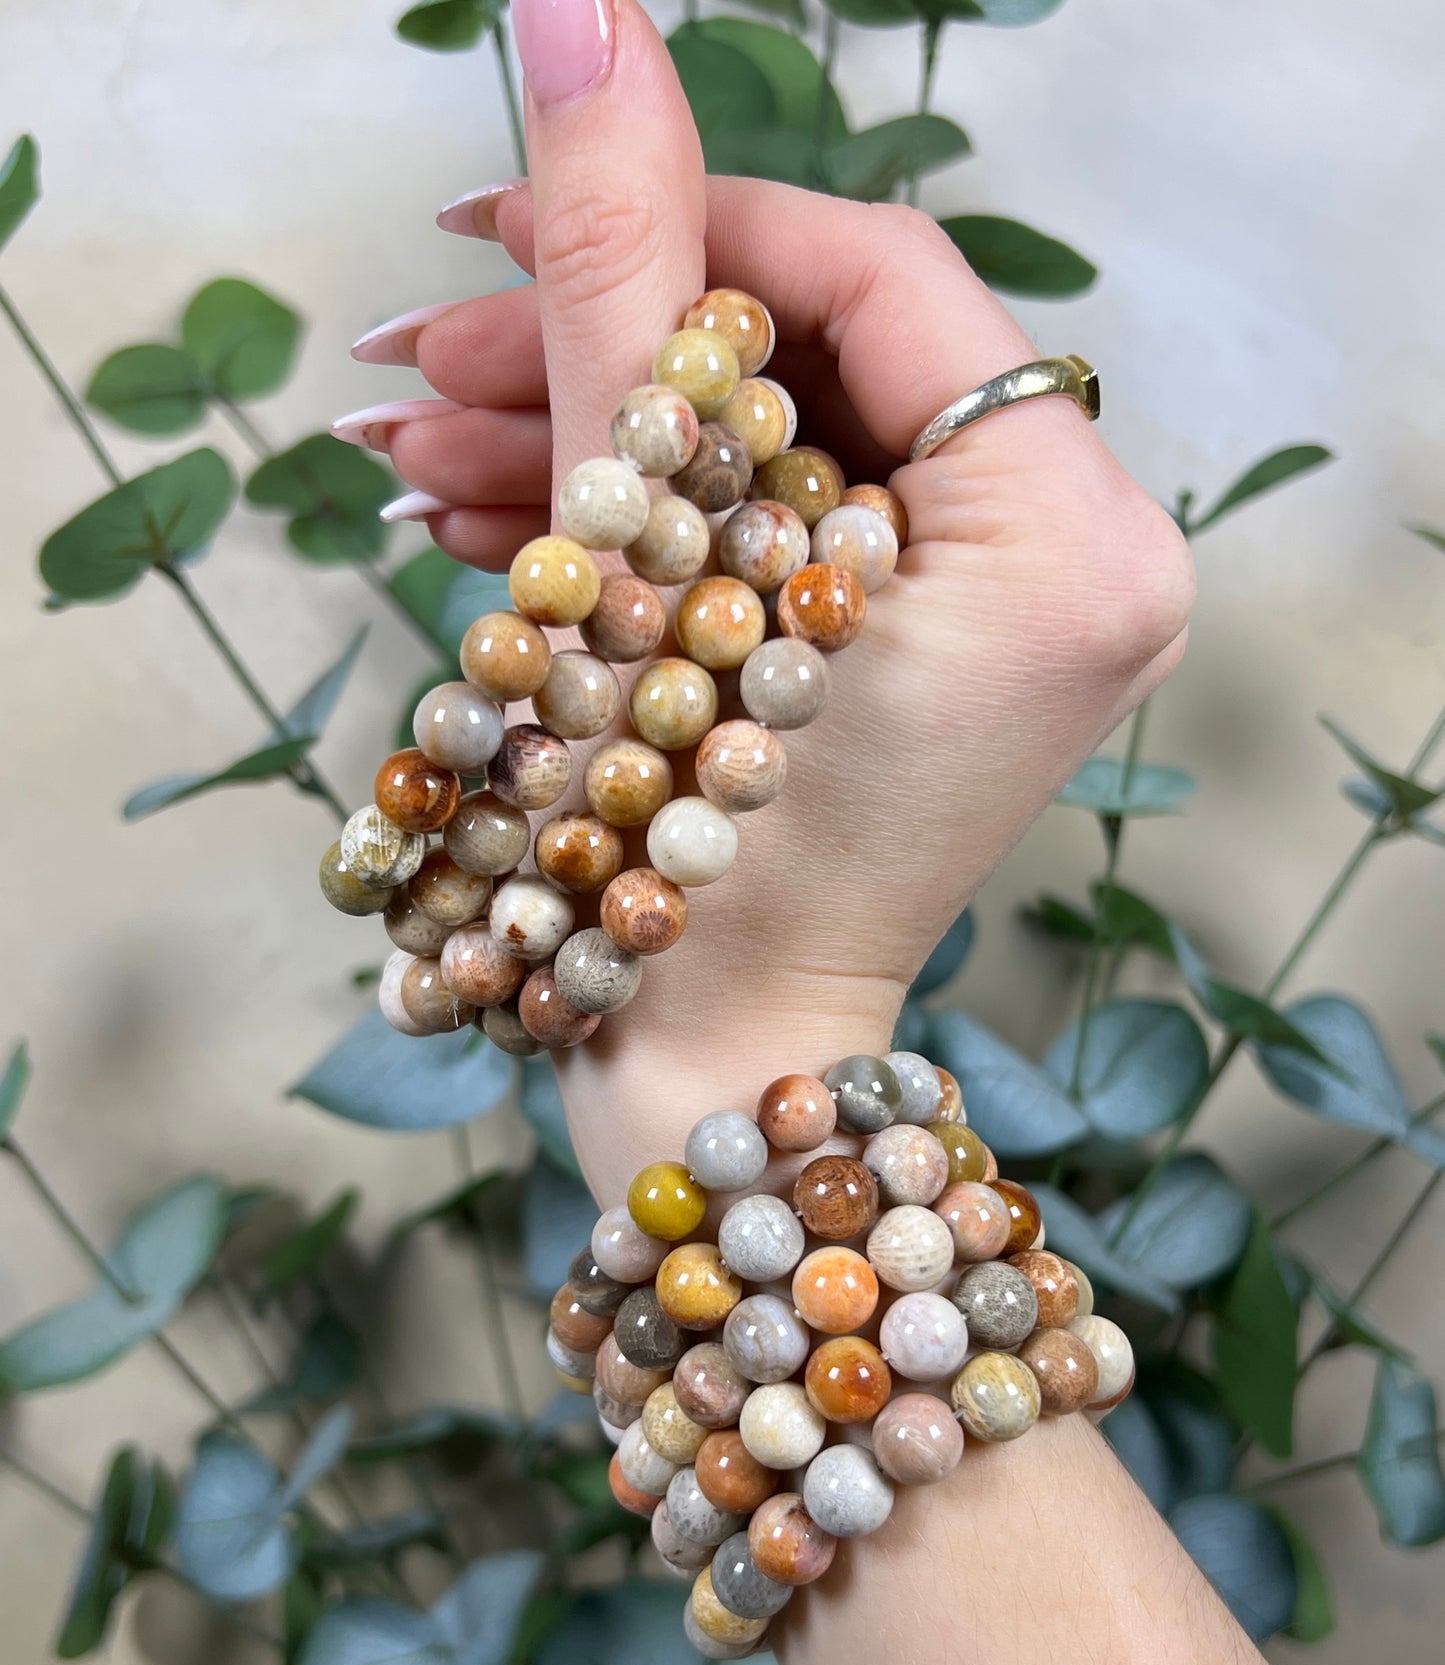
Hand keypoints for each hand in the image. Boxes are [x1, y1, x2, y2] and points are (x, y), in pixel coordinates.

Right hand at [349, 0, 1193, 1200]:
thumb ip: (626, 269)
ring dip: (594, 439)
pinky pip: (786, 535)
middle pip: (819, 368)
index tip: (510, 221)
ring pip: (781, 453)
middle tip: (426, 349)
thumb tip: (581, 8)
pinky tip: (489, 511)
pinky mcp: (928, 657)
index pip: (879, 279)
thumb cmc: (683, 860)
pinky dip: (651, 522)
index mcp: (1067, 536)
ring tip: (415, 450)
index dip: (679, 231)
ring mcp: (1005, 620)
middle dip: (601, 355)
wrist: (704, 1070)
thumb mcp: (642, 544)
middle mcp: (1074, 568)